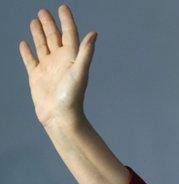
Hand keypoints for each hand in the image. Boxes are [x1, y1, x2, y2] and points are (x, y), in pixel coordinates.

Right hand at [19, 5, 96, 126]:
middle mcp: (60, 61)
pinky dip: (27, 51)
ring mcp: (48, 68)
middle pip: (54, 37)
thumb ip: (86, 52)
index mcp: (72, 57)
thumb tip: (94, 34)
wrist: (60, 116)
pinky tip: (24, 43)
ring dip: (39, 33)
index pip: (69, 34)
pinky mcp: (37, 76)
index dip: (66, 20)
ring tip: (35, 21)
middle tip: (43, 11)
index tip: (62, 7)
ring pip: (42, 45)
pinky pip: (30, 60)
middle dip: (49, 24)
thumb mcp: (80, 71)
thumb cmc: (72, 96)